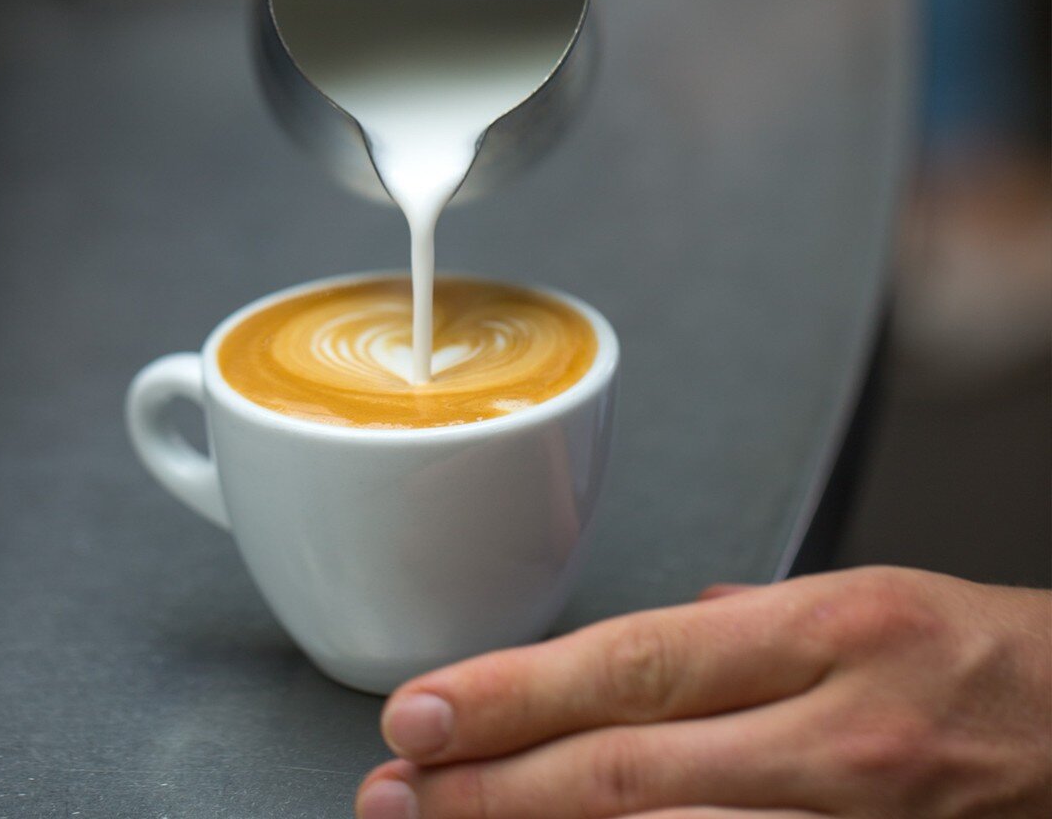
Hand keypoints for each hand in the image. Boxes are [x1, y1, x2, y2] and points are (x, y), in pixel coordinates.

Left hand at [356, 566, 1050, 817]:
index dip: (519, 692)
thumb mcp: (867, 592)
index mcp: (828, 628)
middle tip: (398, 788)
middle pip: (628, 766)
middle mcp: (836, 733)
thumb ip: (755, 615)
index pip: (636, 662)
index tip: (429, 709)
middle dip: (496, 783)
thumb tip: (674, 616)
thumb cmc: (982, 652)